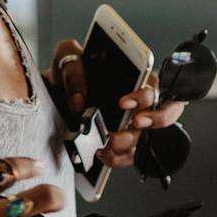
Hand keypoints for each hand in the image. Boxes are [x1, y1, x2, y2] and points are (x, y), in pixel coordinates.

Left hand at [49, 39, 186, 169]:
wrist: (56, 91)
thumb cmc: (71, 71)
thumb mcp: (69, 58)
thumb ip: (73, 70)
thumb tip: (78, 99)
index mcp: (135, 78)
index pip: (154, 85)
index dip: (144, 96)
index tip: (124, 103)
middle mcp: (139, 103)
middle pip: (160, 114)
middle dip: (152, 120)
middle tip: (133, 122)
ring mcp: (132, 125)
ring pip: (143, 138)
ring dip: (128, 141)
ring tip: (110, 142)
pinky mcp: (121, 143)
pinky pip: (128, 156)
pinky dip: (117, 158)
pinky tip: (102, 153)